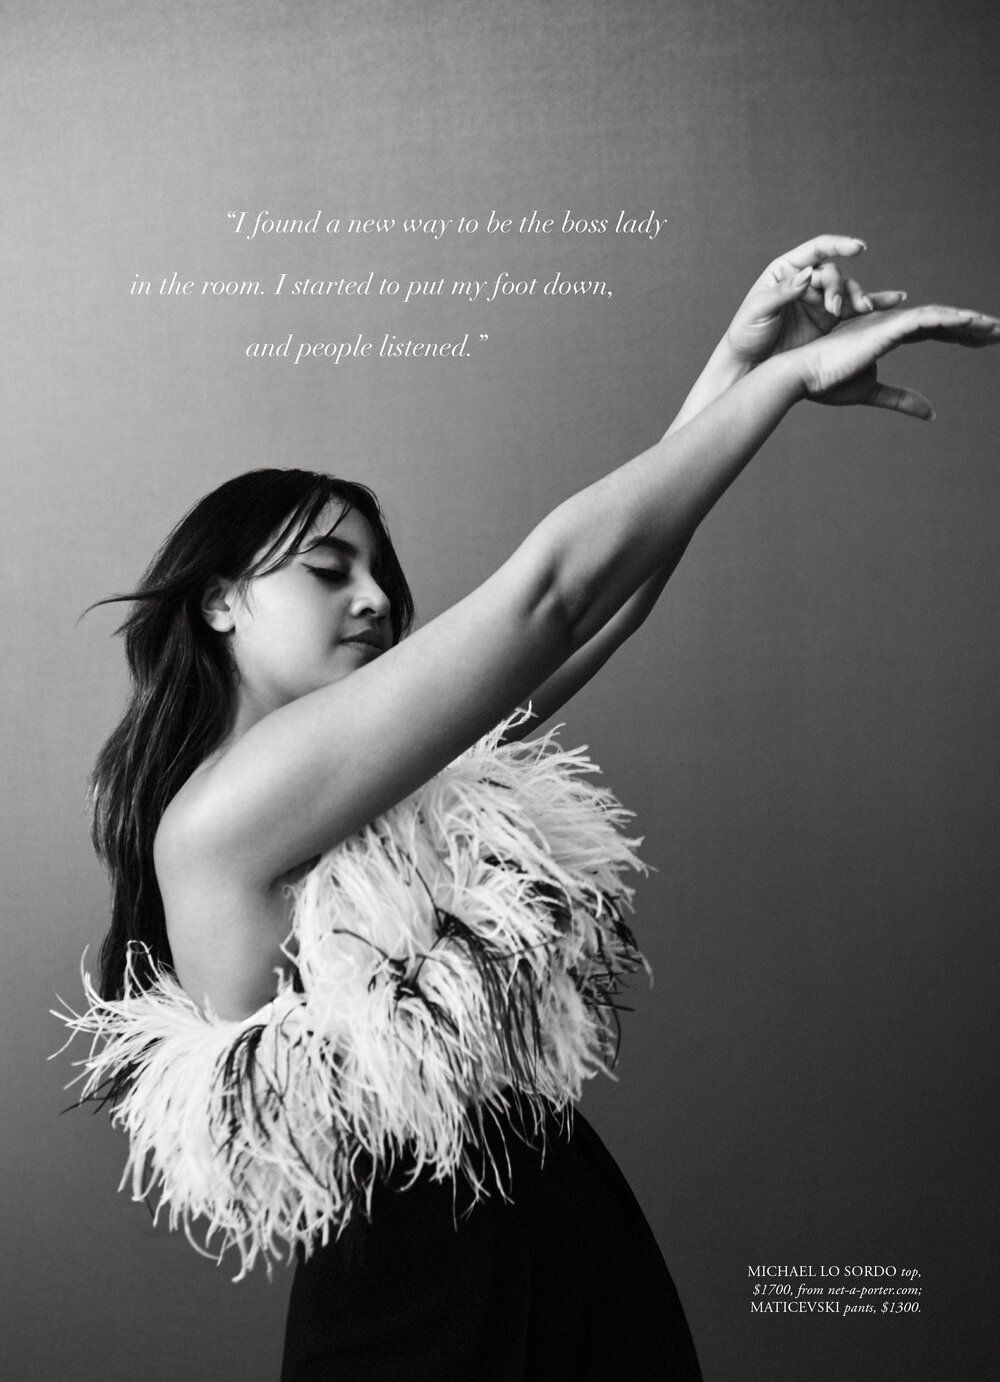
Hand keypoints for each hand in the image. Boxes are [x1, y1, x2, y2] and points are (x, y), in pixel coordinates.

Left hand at [725, 234, 906, 366]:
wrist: (749, 366)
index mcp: (787, 271)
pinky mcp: (829, 321)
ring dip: (857, 298)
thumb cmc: (746, 335)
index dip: (838, 245)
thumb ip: (782, 293)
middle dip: (839, 288)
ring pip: (846, 291)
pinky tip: (894, 301)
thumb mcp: (758, 311)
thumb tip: (808, 275)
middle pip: (833, 274)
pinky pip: (854, 309)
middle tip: (836, 308)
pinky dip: (874, 305)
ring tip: (865, 309)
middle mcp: (806, 281)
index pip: (817, 249)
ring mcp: (819, 300)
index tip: (858, 248)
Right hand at [792, 303, 999, 418]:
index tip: (985, 342)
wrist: (801, 376)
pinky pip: (926, 318)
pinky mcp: (885, 327)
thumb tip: (931, 413)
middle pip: (942, 320)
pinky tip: (972, 321)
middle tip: (999, 332)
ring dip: (969, 321)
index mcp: (888, 335)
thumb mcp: (872, 393)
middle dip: (972, 326)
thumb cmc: (826, 382)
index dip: (960, 335)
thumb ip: (902, 399)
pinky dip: (949, 318)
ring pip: (939, 316)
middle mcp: (892, 324)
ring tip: (995, 328)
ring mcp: (889, 323)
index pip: (934, 330)